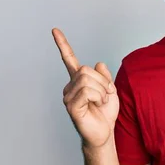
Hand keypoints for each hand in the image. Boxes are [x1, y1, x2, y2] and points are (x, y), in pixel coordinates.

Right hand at [52, 28, 118, 147]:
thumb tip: (98, 63)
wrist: (104, 133)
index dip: (62, 44)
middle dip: (103, 81)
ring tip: (101, 101)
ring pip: (87, 80)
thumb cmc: (105, 113)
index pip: (69, 59)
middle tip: (106, 94)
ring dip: (101, 90)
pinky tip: (97, 105)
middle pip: (86, 70)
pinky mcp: (71, 106)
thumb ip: (104, 76)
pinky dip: (98, 96)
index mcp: (78, 80)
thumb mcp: (110, 90)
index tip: (55, 30)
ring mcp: (68, 96)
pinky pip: (86, 92)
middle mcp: (70, 86)